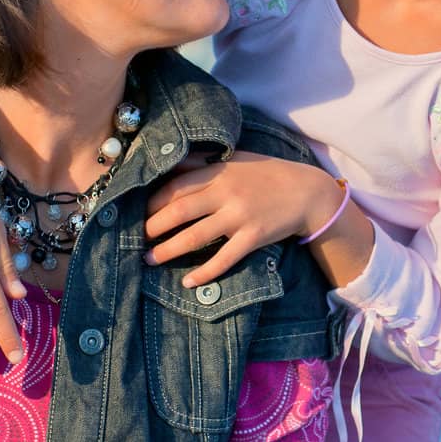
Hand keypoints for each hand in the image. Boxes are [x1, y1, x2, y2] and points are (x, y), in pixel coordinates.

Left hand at [144, 152, 341, 287]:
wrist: (307, 192)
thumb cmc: (267, 174)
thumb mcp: (235, 159)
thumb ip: (203, 163)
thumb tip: (169, 164)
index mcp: (218, 172)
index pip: (175, 187)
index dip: (151, 202)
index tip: (134, 214)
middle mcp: (226, 193)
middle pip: (179, 212)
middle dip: (151, 228)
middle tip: (132, 241)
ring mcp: (240, 217)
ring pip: (196, 237)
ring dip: (168, 251)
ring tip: (149, 260)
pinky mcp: (254, 237)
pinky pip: (225, 259)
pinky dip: (205, 272)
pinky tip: (188, 281)